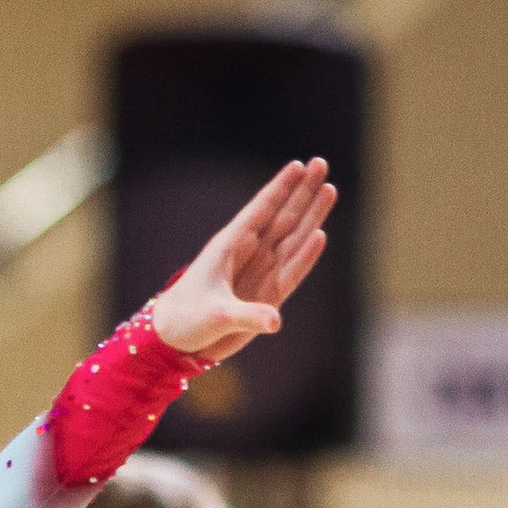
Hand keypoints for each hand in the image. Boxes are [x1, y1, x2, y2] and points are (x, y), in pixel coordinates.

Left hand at [149, 159, 336, 364]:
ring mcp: (259, 273)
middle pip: (281, 217)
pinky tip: (320, 235)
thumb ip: (247, 316)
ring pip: (291, 238)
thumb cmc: (186, 322)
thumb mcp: (216, 317)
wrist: (178, 343)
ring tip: (330, 189)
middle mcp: (248, 255)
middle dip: (302, 191)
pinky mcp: (267, 295)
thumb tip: (275, 321)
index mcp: (229, 246)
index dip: (279, 188)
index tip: (299, 164)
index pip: (260, 210)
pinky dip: (306, 255)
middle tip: (321, 163)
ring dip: (311, 216)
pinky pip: (292, 270)